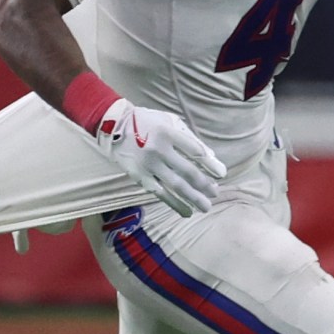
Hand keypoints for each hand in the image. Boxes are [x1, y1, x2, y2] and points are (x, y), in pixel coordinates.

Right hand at [93, 98, 224, 216]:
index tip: (221, 174)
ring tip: (206, 207)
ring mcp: (148, 165)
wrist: (112, 126)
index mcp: (167, 132)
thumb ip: (189, 138)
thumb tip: (211, 158)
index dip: (210, 164)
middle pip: (187, 171)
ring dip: (193, 198)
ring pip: (175, 185)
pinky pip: (160, 193)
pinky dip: (174, 204)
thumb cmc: (146, 122)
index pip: (195, 150)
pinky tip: (186, 212)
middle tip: (215, 193)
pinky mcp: (138, 176)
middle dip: (204, 184)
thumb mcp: (169, 121)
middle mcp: (158, 149)